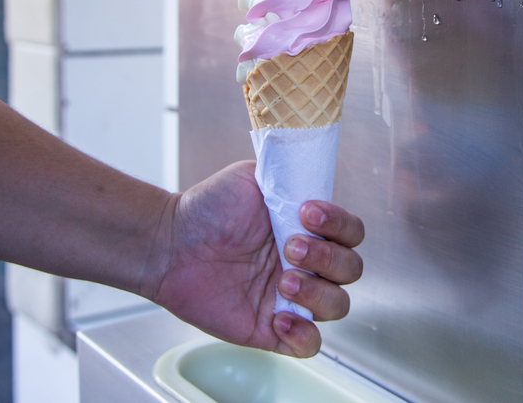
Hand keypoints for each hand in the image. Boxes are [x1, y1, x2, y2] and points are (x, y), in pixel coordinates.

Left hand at [150, 161, 364, 357]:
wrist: (171, 243)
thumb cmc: (208, 209)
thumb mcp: (252, 178)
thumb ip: (289, 179)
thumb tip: (312, 184)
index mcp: (307, 229)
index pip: (351, 232)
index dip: (339, 224)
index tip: (307, 212)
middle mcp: (306, 263)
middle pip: (351, 270)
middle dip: (327, 257)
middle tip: (289, 247)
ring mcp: (291, 297)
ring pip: (338, 306)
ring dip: (318, 293)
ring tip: (282, 281)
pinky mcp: (271, 329)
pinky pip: (309, 345)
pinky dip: (304, 334)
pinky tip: (279, 317)